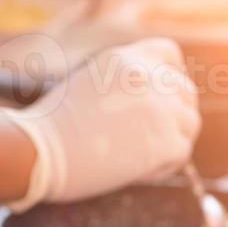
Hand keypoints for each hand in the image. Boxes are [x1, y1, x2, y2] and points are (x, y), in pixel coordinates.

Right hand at [6, 39, 200, 208]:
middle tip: (149, 139)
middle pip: (185, 93)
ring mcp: (162, 108)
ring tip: (135, 157)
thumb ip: (119, 87)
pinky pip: (180, 154)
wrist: (39, 150)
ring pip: (188, 125)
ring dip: (169, 142)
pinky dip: (161, 166)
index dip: (170, 79)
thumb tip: (143, 110)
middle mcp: (149, 77)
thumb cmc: (49, 130)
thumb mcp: (86, 86)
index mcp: (126, 59)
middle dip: (173, 115)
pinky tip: (133, 171)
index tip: (160, 100)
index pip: (169, 56)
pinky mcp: (167, 142)